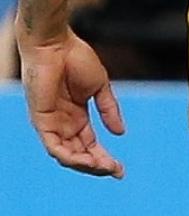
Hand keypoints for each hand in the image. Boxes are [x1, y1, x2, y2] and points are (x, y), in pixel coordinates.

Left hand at [17, 31, 125, 177]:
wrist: (55, 44)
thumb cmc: (75, 58)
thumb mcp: (100, 87)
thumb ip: (109, 110)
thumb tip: (121, 133)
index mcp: (76, 115)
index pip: (89, 144)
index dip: (103, 157)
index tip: (120, 169)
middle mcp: (62, 123)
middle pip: (79, 153)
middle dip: (97, 165)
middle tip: (116, 171)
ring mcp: (51, 123)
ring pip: (66, 154)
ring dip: (85, 164)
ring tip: (104, 167)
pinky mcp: (41, 120)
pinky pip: (53, 146)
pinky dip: (68, 156)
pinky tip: (85, 160)